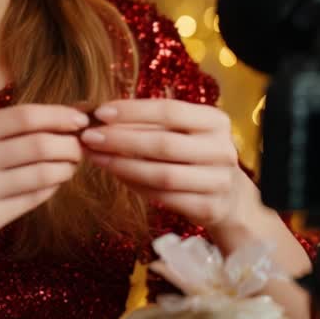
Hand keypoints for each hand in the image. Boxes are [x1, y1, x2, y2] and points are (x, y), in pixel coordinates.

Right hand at [0, 103, 88, 273]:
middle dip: (70, 143)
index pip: (25, 116)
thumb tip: (46, 119)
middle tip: (81, 145)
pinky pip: (31, 199)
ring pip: (41, 172)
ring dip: (65, 167)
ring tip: (71, 164)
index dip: (59, 115)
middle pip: (39, 143)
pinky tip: (53, 183)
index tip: (80, 118)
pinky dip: (49, 189)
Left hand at [78, 98, 254, 233]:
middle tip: (89, 138)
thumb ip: (150, 124)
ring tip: (97, 158)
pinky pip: (164, 197)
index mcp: (215, 121)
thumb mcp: (183, 133)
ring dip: (123, 165)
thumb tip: (102, 117)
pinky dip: (137, 186)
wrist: (230, 197)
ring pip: (162, 174)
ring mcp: (218, 181)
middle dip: (120, 140)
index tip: (100, 112)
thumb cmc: (195, 156)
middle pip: (163, 143)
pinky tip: (118, 176)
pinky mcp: (209, 208)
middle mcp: (221, 149)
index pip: (169, 110)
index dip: (132, 111)